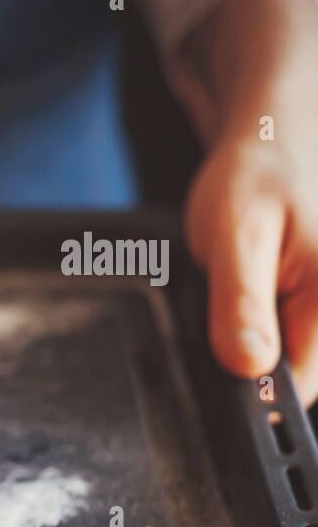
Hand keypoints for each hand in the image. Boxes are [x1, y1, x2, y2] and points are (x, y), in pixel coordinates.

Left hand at [176, 0, 317, 402]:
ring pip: (294, 359)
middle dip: (253, 356)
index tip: (226, 351)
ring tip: (248, 282)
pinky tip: (258, 286)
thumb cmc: (256, 175)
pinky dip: (265, 324)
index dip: (253, 388)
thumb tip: (249, 370)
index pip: (300, 389)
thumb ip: (240, 304)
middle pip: (299, 378)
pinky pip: (294, 340)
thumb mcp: (234, 235)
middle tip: (234, 296)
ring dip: (258, 337)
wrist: (275, 138)